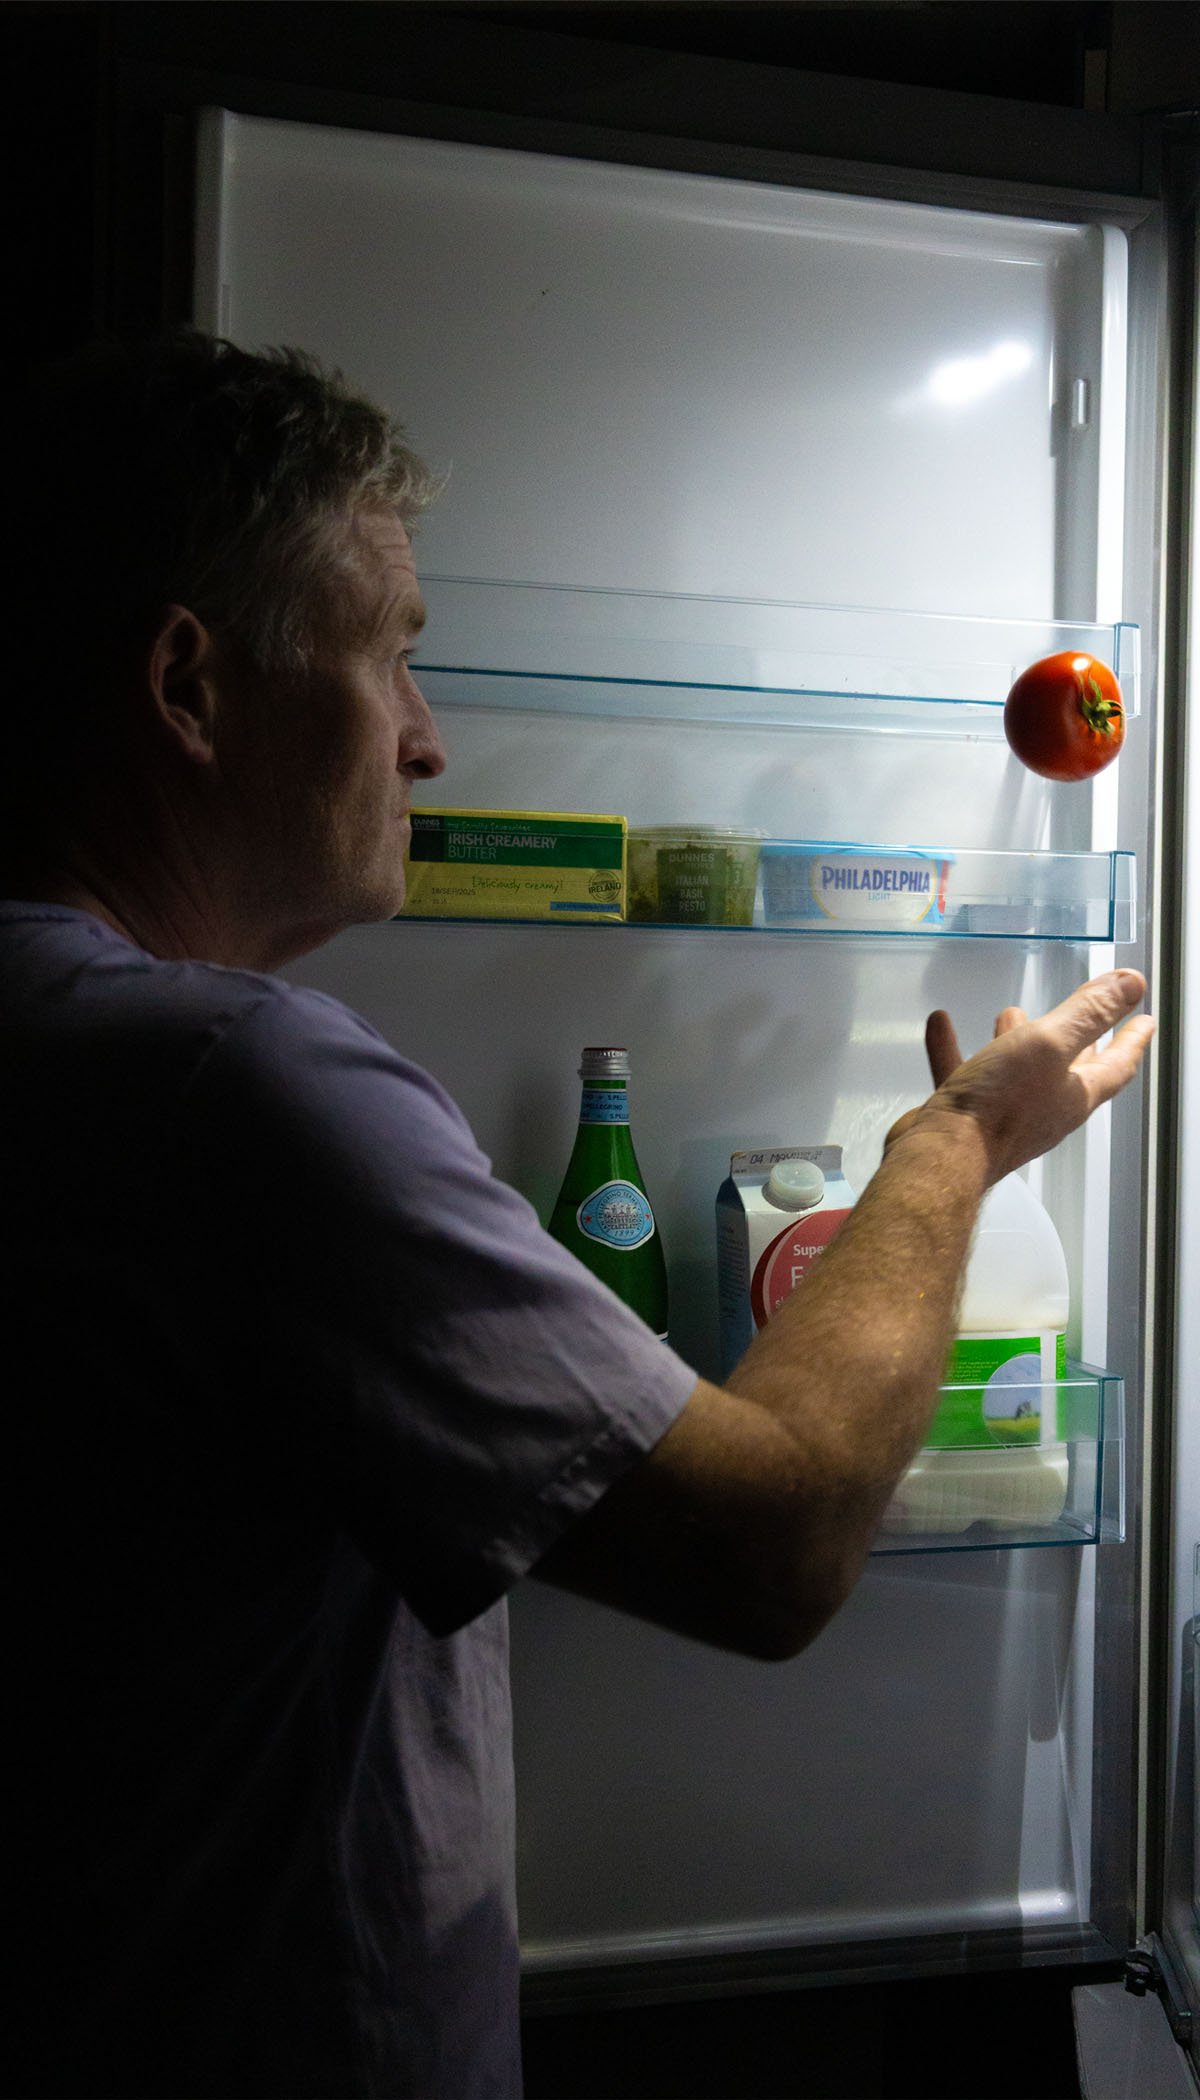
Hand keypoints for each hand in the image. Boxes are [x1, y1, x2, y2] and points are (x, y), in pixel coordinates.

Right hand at [887, 969, 1153, 1183]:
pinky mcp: (967, 1117)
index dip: (1133, 1039)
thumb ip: (1089, 1013)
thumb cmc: (1000, 1104)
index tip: (1146, 1020)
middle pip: (1071, 1071)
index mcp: (1075, 1095)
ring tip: (1010, 1014)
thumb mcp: (1049, 1045)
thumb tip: (1133, 984)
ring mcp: (1005, 1117)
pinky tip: (941, 1024)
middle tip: (1087, 1017)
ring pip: (1017, 1071)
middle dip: (1079, 1041)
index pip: (1117, 1064)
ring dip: (1017, 1040)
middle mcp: (1046, 1109)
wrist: (942, 1156)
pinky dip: (955, 1047)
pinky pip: (964, 1074)